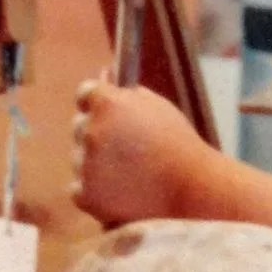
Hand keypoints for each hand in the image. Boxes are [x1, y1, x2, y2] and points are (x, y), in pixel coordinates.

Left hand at [71, 76, 206, 226]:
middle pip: (79, 126)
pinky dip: (95, 190)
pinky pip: (80, 187)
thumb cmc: (178, 145)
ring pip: (80, 158)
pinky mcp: (85, 195)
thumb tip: (105, 75)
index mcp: (107, 104)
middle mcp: (91, 131)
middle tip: (125, 147)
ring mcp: (85, 164)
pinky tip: (122, 191)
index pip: (84, 94)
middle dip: (97, 132)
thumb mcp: (157, 107)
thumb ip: (126, 92)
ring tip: (132, 173)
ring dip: (96, 163)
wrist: (191, 189)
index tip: (102, 110)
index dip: (94, 102)